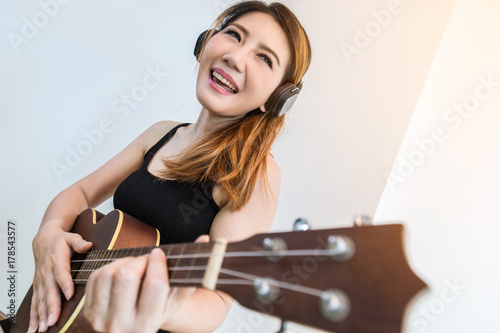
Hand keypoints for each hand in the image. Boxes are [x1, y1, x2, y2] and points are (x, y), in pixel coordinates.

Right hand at [28, 226, 92, 332]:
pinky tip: (35, 328)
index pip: (61, 273)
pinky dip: (34, 316)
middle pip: (49, 291)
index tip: (69, 295)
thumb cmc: (60, 240)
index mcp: (56, 260)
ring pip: (40, 299)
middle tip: (53, 321)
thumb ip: (79, 242)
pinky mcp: (38, 286)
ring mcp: (40, 280)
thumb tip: (87, 245)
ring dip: (41, 315)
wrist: (43, 240)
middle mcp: (46, 272)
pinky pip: (35, 302)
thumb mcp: (71, 237)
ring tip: (43, 328)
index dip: (65, 284)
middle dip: (51, 307)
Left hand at [84, 235, 208, 332]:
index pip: (155, 285)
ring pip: (108, 274)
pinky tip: (119, 271)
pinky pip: (95, 277)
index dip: (157, 263)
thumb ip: (190, 272)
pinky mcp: (89, 311)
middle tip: (146, 259)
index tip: (159, 253)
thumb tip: (205, 238)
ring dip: (123, 262)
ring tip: (134, 265)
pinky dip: (108, 267)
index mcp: (148, 324)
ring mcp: (102, 320)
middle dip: (139, 261)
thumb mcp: (174, 299)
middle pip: (128, 278)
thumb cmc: (157, 311)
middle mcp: (122, 326)